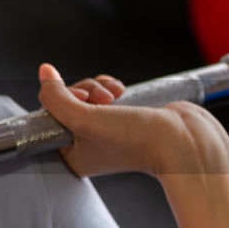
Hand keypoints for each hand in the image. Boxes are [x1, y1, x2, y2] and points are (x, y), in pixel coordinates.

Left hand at [38, 63, 228, 177]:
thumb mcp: (83, 119)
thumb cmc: (135, 140)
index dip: (60, 100)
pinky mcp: (122, 115)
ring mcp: (106, 129)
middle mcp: (87, 144)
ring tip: (117, 96)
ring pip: (87, 93)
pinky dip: (111, 86)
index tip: (80, 99)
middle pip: (67, 102)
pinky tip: (123, 92)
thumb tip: (44, 71)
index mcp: (73, 156)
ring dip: (99, 87)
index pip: (49, 117)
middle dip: (84, 91)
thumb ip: (56, 96)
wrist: (183, 140)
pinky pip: (104, 91)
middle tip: (103, 99)